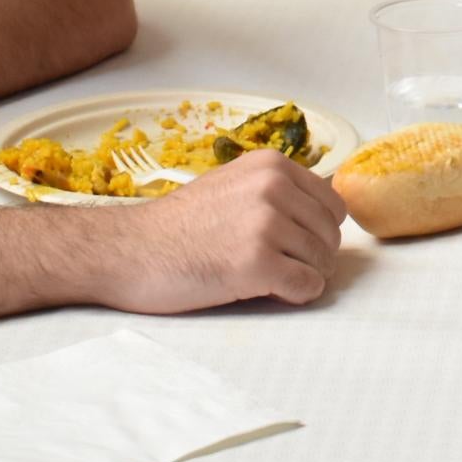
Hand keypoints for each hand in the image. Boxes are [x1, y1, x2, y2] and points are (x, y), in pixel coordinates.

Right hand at [103, 153, 343, 312]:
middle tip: (281, 268)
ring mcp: (266, 225)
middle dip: (313, 257)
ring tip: (268, 279)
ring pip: (322, 262)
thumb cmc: (177, 226)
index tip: (295, 245)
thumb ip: (275, 192)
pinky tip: (270, 292)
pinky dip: (296, 295)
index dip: (318, 231)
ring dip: (303, 277)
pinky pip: (306, 286)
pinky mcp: (256, 263)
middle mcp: (273, 188)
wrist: (129, 250)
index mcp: (271, 166)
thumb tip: (322, 215)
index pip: (332, 205)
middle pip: (330, 235)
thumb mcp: (232, 185)